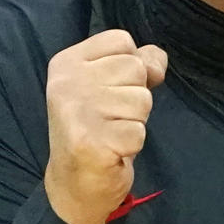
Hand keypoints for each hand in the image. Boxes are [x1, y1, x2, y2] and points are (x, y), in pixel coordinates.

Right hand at [44, 29, 167, 223]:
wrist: (75, 183)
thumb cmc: (97, 128)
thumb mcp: (111, 85)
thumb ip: (136, 63)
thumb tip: (157, 59)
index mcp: (67, 62)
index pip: (122, 40)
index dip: (130, 66)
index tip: (110, 90)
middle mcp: (66, 82)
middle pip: (136, 68)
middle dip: (135, 96)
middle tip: (111, 117)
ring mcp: (75, 111)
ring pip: (142, 100)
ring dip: (135, 121)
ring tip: (111, 132)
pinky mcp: (89, 141)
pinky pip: (139, 131)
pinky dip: (132, 143)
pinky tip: (112, 150)